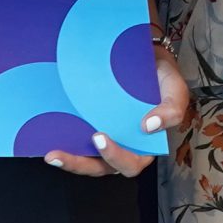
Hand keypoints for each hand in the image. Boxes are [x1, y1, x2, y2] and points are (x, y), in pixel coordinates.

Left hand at [47, 38, 189, 177]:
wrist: (143, 54)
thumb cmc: (160, 75)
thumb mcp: (174, 88)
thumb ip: (172, 109)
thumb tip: (148, 127)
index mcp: (145, 144)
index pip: (131, 163)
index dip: (115, 156)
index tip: (100, 136)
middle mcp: (123, 145)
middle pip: (103, 168)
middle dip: (81, 165)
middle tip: (61, 153)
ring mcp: (105, 137)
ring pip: (87, 161)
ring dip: (69, 161)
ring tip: (52, 155)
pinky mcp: (88, 126)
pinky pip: (77, 142)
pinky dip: (64, 144)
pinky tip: (47, 139)